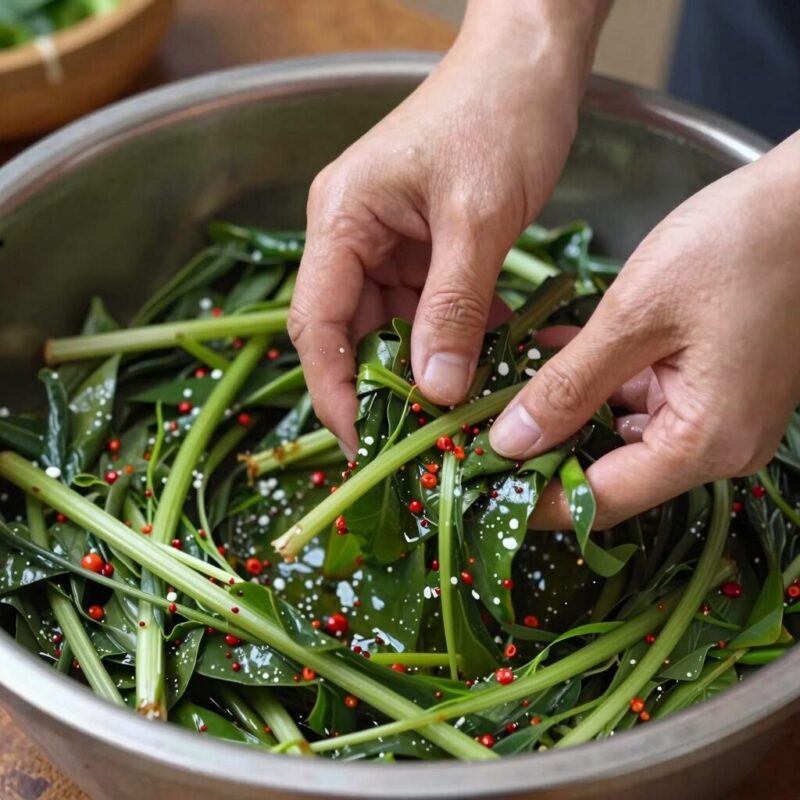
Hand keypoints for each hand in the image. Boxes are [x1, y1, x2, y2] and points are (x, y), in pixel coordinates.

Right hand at [289, 0, 607, 455]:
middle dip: (382, 387)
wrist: (531, 61)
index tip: (362, 445)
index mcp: (341, 220)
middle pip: (349, 332)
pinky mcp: (424, 248)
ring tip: (457, 413)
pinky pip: (427, 309)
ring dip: (424, 367)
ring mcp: (388, 243)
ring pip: (392, 327)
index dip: (332, 389)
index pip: (316, 322)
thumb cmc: (498, 116)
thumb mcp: (477, 219)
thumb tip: (433, 389)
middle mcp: (352, 236)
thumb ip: (453, 306)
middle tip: (418, 442)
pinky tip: (485, 363)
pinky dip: (452, 339)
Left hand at [490, 131, 799, 527]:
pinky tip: (555, 353)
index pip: (602, 501)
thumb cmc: (737, 247)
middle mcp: (718, 445)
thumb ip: (570, 386)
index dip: (536, 499)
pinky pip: (643, 399)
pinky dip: (599, 381)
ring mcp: (719, 416)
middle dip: (546, 451)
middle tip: (482, 430)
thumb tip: (511, 442)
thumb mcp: (635, 317)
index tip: (483, 486)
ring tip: (507, 387)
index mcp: (704, 442)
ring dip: (567, 410)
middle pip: (612, 472)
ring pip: (621, 434)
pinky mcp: (715, 386)